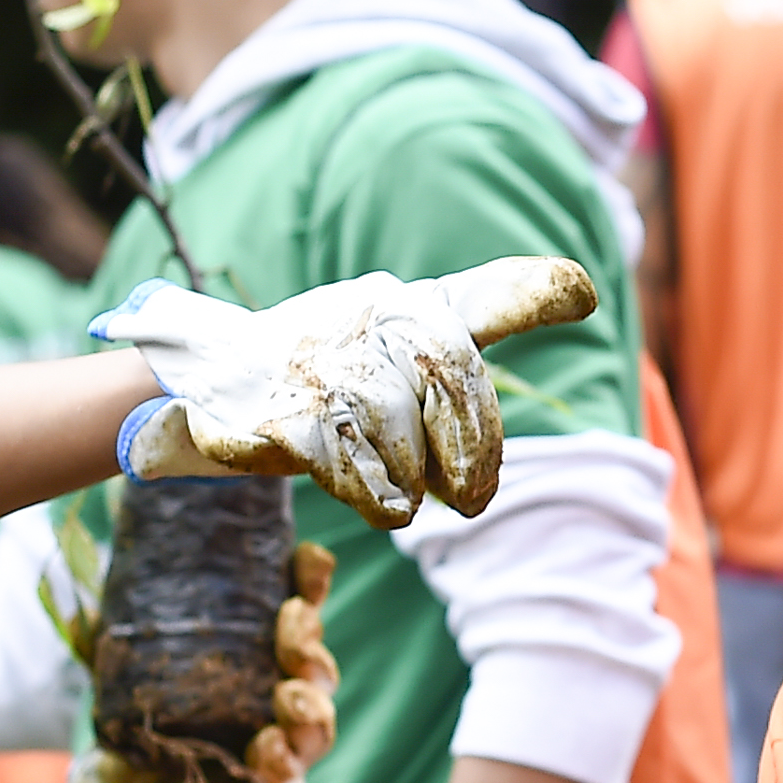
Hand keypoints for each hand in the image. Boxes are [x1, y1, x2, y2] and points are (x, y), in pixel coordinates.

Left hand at [42, 535, 341, 782]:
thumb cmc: (136, 720)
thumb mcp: (128, 658)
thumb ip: (130, 609)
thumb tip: (107, 537)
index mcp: (264, 660)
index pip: (300, 615)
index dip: (310, 584)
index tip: (305, 555)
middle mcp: (282, 704)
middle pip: (317, 672)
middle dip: (311, 645)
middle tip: (293, 623)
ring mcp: (281, 757)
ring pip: (318, 730)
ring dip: (311, 708)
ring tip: (291, 696)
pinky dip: (284, 774)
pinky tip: (268, 751)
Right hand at [98, 254, 598, 529]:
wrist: (200, 383)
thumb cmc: (329, 365)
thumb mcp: (402, 335)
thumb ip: (482, 312)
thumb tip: (582, 286)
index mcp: (405, 304)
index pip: (479, 303)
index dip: (530, 295)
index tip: (581, 292)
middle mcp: (366, 320)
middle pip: (451, 389)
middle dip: (473, 454)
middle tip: (472, 496)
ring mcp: (321, 366)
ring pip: (405, 444)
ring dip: (410, 484)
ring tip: (397, 488)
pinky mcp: (282, 417)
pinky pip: (355, 474)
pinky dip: (371, 496)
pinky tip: (369, 495)